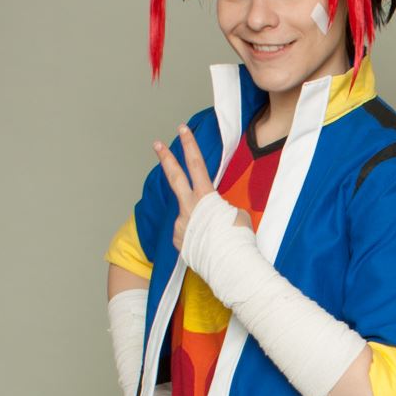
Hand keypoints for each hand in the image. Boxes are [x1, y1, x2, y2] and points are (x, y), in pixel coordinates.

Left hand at [153, 127, 250, 250]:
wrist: (230, 266)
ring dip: (198, 221)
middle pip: (175, 177)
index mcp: (205, 197)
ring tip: (212, 234)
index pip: (196, 164)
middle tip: (157, 144)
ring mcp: (181, 223)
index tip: (182, 130)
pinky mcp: (178, 240)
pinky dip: (196, 236)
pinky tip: (206, 245)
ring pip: (188, 215)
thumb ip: (219, 207)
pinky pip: (187, 233)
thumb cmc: (238, 240)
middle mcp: (189, 207)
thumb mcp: (236, 214)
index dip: (189, 145)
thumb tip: (209, 212)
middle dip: (166, 158)